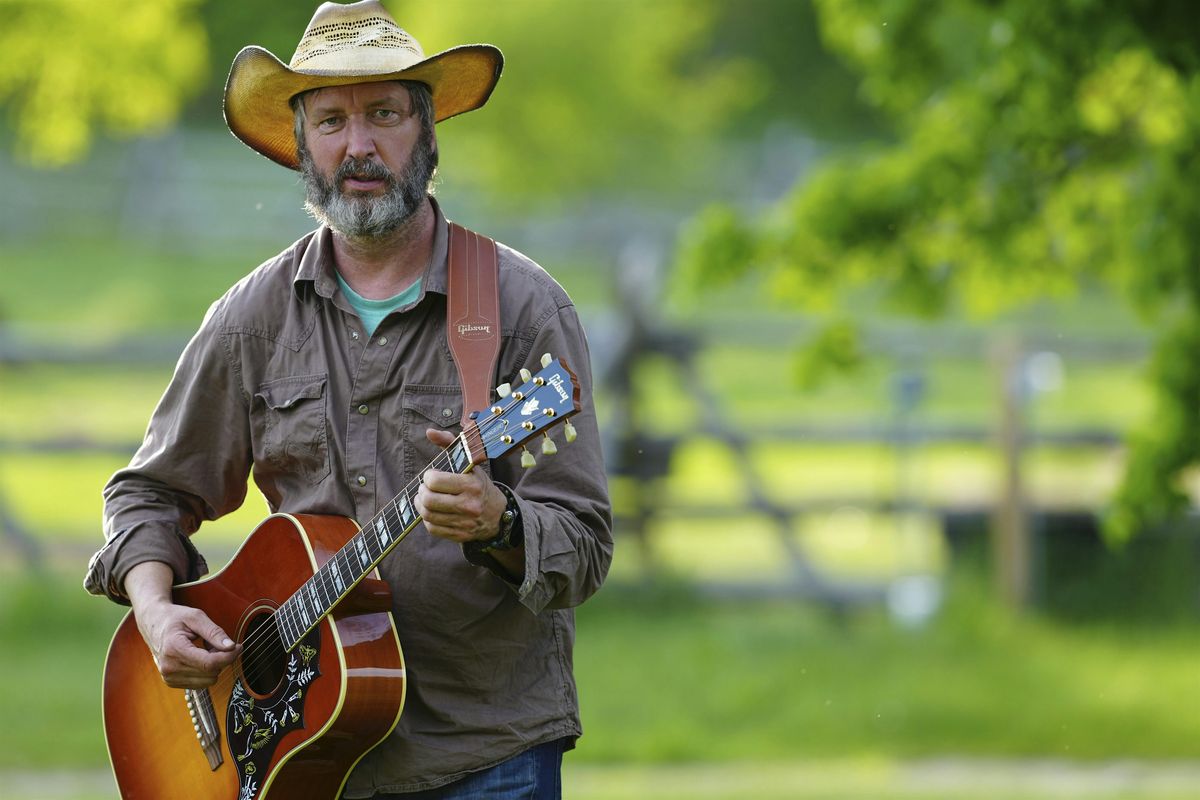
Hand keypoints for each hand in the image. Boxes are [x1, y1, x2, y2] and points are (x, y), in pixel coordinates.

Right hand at [125, 562, 239, 687]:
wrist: (153, 624)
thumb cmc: (175, 618)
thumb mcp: (196, 617)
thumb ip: (215, 632)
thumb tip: (232, 647)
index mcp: (174, 649)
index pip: (210, 663)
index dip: (229, 656)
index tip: (239, 646)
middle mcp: (169, 668)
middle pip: (211, 673)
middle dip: (221, 658)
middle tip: (217, 643)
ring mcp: (169, 677)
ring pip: (208, 680)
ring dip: (213, 665)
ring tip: (205, 648)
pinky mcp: (172, 682)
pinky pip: (201, 683)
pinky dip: (205, 671)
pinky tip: (199, 657)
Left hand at [417, 428, 506, 543]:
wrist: (497, 514)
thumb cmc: (478, 483)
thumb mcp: (469, 461)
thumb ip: (449, 443)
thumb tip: (429, 432)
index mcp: (471, 484)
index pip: (435, 481)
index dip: (428, 477)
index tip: (431, 475)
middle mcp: (469, 505)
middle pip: (428, 500)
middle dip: (421, 492)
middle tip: (424, 488)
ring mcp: (464, 522)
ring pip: (428, 515)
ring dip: (420, 505)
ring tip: (424, 498)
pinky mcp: (460, 535)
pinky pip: (432, 528)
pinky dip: (428, 519)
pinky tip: (432, 511)